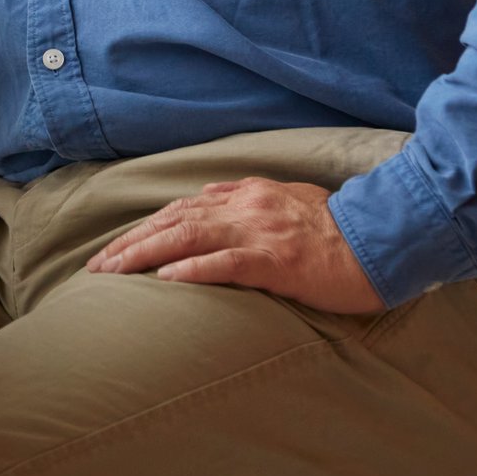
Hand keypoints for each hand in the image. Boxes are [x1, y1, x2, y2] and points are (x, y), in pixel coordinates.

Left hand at [85, 177, 384, 313]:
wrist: (378, 238)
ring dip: (146, 255)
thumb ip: (248, 202)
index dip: (146, 227)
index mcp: (247, 194)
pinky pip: (226, 264)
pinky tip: (166, 281)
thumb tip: (211, 203)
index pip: (183, 208)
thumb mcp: (287, 201)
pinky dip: (192, 270)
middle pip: (175, 221)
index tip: (117, 247)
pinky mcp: (276, 261)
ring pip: (189, 238)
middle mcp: (245, 207)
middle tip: (98, 266)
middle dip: (132, 243)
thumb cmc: (336, 228)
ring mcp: (259, 232)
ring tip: (114, 272)